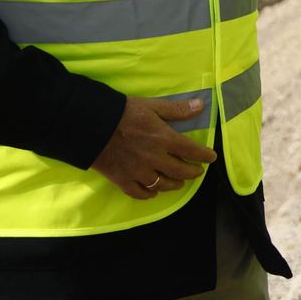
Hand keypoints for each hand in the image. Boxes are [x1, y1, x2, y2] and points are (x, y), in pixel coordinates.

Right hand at [90, 96, 217, 198]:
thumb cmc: (122, 112)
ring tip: (178, 182)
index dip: (204, 155)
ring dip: (174, 184)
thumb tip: (200, 106)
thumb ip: (176, 109)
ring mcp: (138, 171)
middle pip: (180, 171)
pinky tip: (154, 191)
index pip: (192, 150)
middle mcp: (154, 159)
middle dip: (192, 172)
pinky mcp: (122, 179)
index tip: (211, 158)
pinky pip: (139, 193)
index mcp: (164, 139)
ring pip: (163, 184)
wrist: (89, 125)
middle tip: (197, 171)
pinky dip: (149, 194)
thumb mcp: (151, 106)